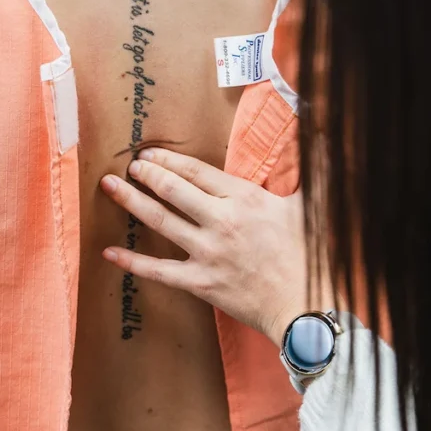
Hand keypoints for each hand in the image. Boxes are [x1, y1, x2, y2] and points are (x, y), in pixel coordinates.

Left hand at [100, 148, 320, 345]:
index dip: (168, 159)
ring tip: (110, 187)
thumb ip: (314, 161)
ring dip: (131, 202)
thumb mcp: (313, 200)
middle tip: (129, 165)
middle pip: (173, 190)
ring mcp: (207, 253)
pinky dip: (132, 260)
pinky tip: (109, 250)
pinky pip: (158, 271)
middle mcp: (221, 221)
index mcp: (244, 198)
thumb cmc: (309, 252)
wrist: (305, 305)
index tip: (149, 153)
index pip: (196, 171)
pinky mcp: (200, 283)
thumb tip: (322, 125)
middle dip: (146, 174)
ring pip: (160, 221)